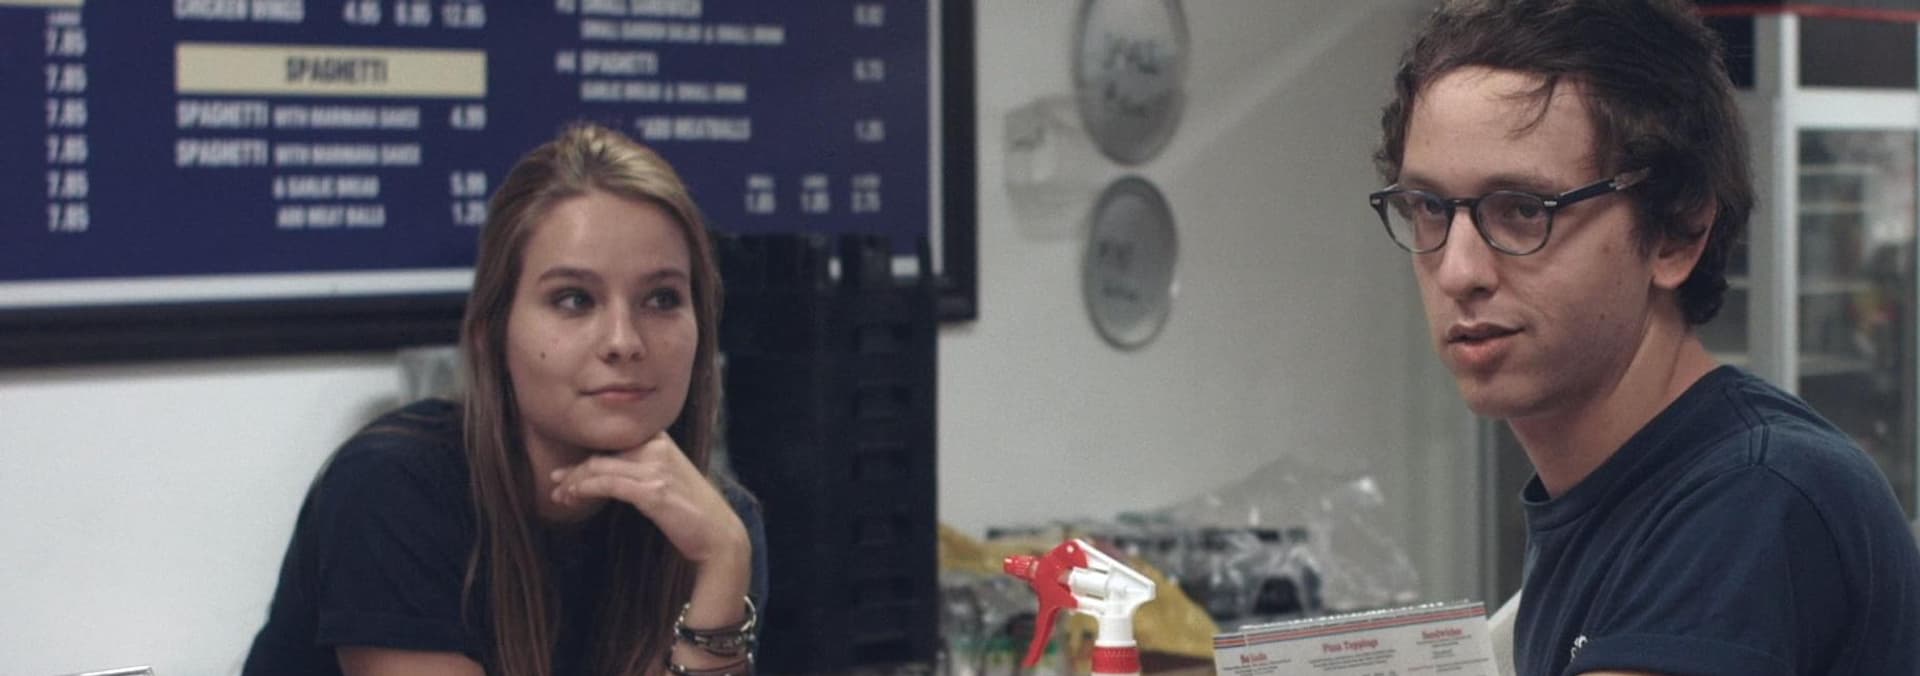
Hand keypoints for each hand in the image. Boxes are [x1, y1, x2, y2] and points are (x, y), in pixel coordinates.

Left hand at [548, 431, 749, 566]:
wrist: (719, 536)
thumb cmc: (693, 513)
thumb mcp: (670, 479)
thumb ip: (644, 467)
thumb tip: (610, 471)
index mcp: (661, 441)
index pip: (612, 443)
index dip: (585, 456)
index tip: (566, 471)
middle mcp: (658, 449)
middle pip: (602, 454)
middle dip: (573, 471)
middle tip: (555, 484)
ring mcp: (656, 469)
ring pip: (599, 467)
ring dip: (573, 482)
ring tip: (559, 497)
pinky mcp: (653, 491)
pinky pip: (608, 483)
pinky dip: (585, 489)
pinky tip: (573, 497)